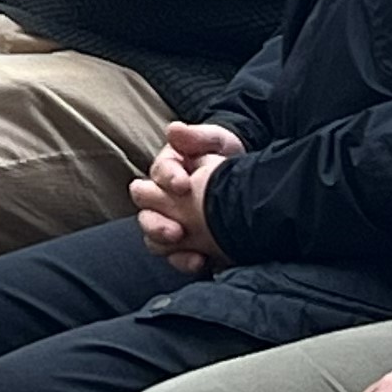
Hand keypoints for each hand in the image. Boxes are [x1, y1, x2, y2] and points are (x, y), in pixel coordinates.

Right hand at [129, 121, 244, 272]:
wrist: (245, 180)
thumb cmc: (224, 155)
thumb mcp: (216, 140)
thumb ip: (197, 136)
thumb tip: (174, 130)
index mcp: (167, 169)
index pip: (159, 172)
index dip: (167, 178)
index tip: (183, 184)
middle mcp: (162, 197)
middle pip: (145, 209)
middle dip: (157, 220)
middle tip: (176, 228)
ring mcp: (171, 221)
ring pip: (152, 235)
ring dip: (163, 242)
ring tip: (182, 243)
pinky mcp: (186, 243)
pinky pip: (174, 256)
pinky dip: (183, 260)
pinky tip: (200, 262)